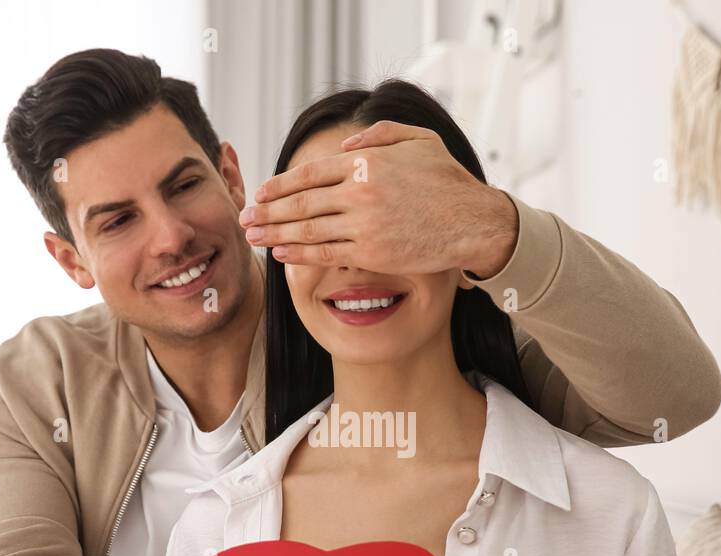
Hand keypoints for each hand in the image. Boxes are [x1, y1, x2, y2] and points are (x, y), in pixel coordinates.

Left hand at [240, 121, 518, 276]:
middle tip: (245, 218)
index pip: (310, 174)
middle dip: (267, 212)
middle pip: (301, 203)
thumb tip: (344, 143)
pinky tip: (282, 253)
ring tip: (253, 237)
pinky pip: (327, 254)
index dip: (280, 185)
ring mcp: (365, 225)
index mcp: (366, 162)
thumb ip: (379, 135)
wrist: (475, 222)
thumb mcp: (418, 141)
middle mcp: (360, 192)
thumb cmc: (448, 181)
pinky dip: (300, 254)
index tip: (260, 193)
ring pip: (308, 231)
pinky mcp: (372, 254)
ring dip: (275, 235)